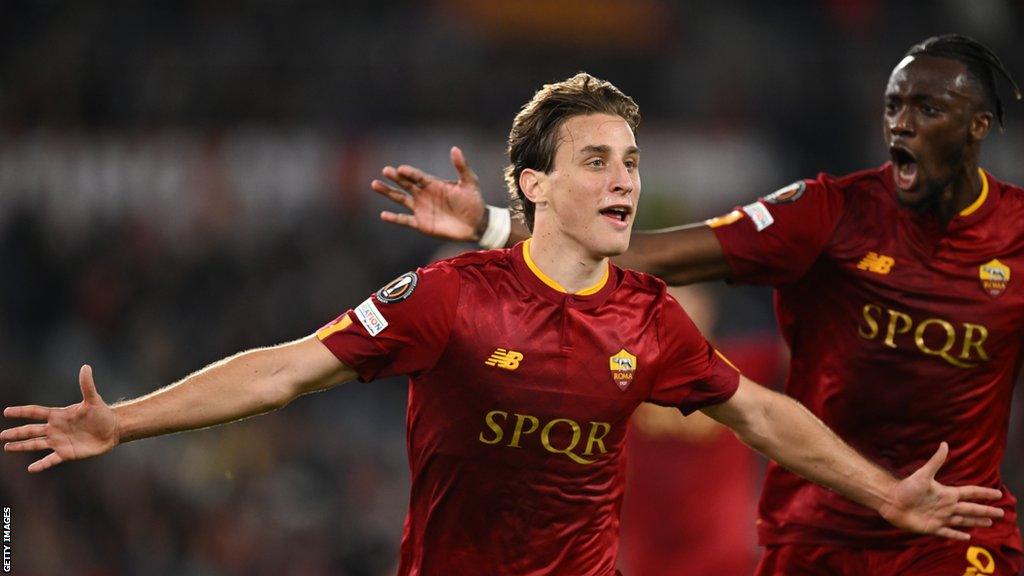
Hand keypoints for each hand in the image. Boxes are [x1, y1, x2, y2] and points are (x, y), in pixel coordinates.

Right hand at [2, 365, 118, 471]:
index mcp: (58, 415)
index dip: (22, 412)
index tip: (6, 412)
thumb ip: (87, 385)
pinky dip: (41, 465)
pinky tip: (30, 469)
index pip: (36, 412)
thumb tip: (86, 367)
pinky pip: (50, 460)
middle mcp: (55, 429)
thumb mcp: (93, 400)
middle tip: (1, 435)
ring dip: (22, 446)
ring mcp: (59, 442)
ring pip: (36, 444)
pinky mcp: (66, 453)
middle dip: (16, 432)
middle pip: (31, 430)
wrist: (112, 430)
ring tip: (8, 447)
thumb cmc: (102, 414)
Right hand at [372, 146, 487, 241]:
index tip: (401, 169)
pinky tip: (383, 214)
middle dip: (395, 178)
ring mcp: (421, 209)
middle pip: (405, 184)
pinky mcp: (421, 224)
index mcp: (433, 184)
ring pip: (400, 199)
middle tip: (385, 171)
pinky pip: (404, 220)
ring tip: (375, 184)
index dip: (410, 172)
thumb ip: (461, 166)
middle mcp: (424, 195)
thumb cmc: (474, 201)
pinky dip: (394, 218)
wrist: (477, 224)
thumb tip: (455, 148)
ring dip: (388, 192)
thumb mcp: (469, 182)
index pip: (418, 176)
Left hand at [878, 442, 1003, 539]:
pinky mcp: (932, 528)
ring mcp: (940, 518)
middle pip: (971, 509)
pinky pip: (948, 532)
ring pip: (963, 520)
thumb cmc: (906, 486)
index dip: (984, 493)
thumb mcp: (923, 474)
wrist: (890, 501)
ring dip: (976, 522)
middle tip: (1001, 513)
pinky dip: (957, 535)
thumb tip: (944, 444)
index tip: (998, 493)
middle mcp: (946, 506)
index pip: (970, 493)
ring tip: (989, 524)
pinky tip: (967, 537)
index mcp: (946, 494)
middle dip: (986, 511)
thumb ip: (935, 461)